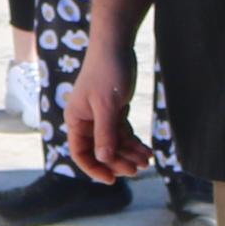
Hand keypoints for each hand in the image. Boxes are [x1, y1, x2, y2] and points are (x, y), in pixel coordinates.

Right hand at [64, 45, 142, 183]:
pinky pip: (123, 134)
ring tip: (148, 161)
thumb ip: (105, 133)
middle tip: (139, 169)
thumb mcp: (107, 105)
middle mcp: (86, 121)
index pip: (80, 153)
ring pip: (114, 144)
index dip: (94, 169)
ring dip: (129, 154)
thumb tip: (104, 159)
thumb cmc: (107, 72)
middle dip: (119, 162)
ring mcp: (100, 117)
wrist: (116, 45)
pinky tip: (147, 151)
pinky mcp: (114, 111)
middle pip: (101, 151)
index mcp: (76, 120)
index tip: (112, 180)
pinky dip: (134, 143)